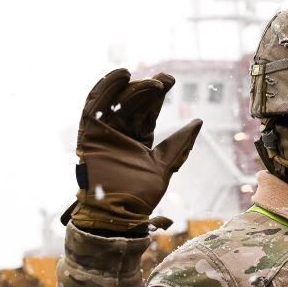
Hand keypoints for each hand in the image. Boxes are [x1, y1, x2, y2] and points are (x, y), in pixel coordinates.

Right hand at [64, 69, 202, 234]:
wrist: (119, 211)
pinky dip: (106, 88)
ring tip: (152, 81)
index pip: (148, 112)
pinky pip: (94, 105)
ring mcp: (104, 132)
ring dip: (132, 88)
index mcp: (139, 141)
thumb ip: (179, 145)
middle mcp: (121, 134)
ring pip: (118, 102)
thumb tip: (198, 122)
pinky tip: (122, 75)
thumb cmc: (141, 195)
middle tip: (167, 79)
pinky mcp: (89, 133)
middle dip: (149, 89)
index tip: (172, 81)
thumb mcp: (165, 165)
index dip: (158, 97)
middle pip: (134, 104)